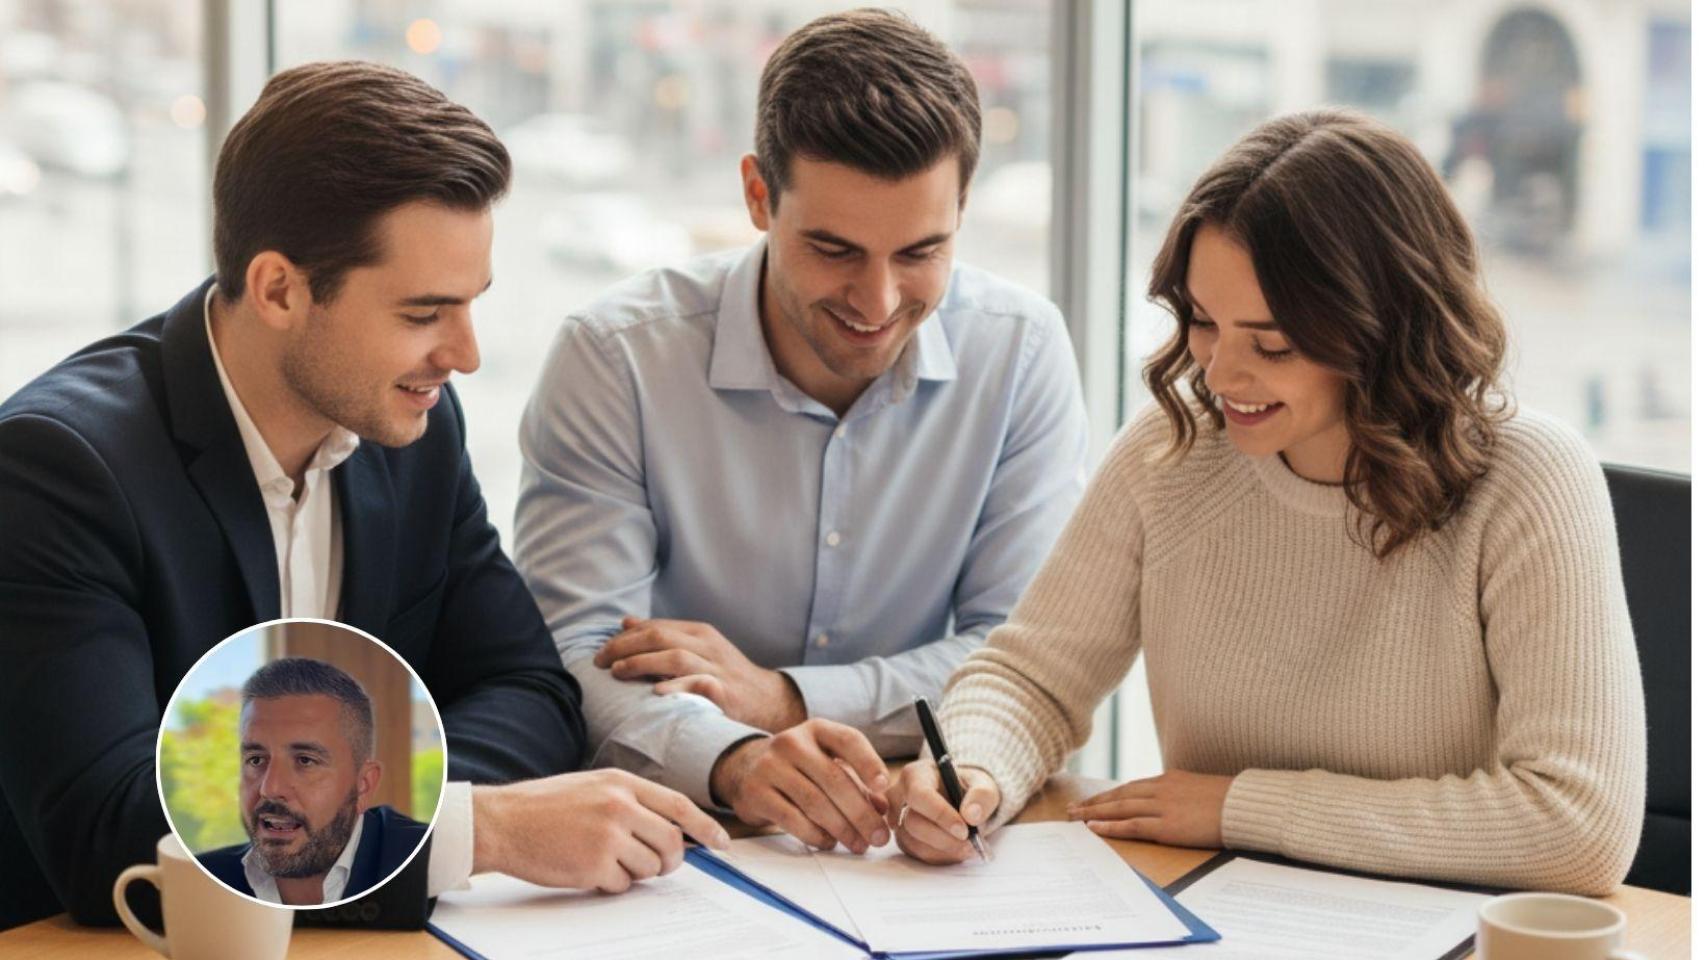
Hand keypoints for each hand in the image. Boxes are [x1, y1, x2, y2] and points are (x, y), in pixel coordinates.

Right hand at [471, 769, 728, 892]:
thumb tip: (670, 829)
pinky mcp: (594, 865)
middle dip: (670, 861)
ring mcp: (608, 836)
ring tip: (606, 861)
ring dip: (636, 872)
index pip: (678, 806)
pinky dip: (611, 884)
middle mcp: (620, 806)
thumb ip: (631, 802)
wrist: (503, 822)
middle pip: (671, 842)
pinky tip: (588, 869)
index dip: (705, 827)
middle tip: (656, 865)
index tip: (722, 843)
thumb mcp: (593, 787)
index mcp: (622, 784)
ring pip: (650, 867)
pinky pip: (622, 884)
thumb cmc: (545, 806)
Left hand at [595, 617, 806, 731]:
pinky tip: (656, 693)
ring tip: (617, 673)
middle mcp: (708, 646)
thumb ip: (663, 636)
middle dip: (624, 648)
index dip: (624, 638)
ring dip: (641, 663)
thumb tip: (625, 622)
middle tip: (599, 663)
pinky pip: (698, 686)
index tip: (601, 653)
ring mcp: (717, 669)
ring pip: (675, 658)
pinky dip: (676, 688)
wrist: (768, 701)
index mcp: (699, 633)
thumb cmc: (725, 676)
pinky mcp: (725, 693)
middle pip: (660, 638)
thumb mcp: (696, 649)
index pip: (655, 627)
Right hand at [710, 719, 891, 853]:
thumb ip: (857, 782)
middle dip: (861, 812)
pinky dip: (815, 835)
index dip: (869, 762)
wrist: (745, 768)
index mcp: (817, 729)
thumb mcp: (827, 763)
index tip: (885, 785)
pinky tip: (829, 842)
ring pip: (815, 802)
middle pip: (834, 779)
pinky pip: (792, 819)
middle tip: (878, 836)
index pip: (848, 740)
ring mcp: (770, 766)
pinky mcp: (755, 793)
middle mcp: (792, 742)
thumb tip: (882, 810)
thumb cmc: (799, 768)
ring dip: (842, 829)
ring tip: (858, 844)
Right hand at [885, 758, 1000, 864]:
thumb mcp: (983, 784)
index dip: (941, 815)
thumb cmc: (969, 788)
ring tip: (968, 847)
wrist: (963, 802)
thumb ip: (981, 795)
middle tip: (971, 844)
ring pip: (914, 843)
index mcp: (916, 774)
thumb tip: (971, 815)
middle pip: (913, 823)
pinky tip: (956, 849)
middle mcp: (900, 795)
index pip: (920, 795)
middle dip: (944, 838)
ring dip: (944, 850)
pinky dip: (940, 856)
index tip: (964, 830)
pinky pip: (917, 854)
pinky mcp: (903, 838)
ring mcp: (897, 819)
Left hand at [1066, 770, 1231, 847]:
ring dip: (1094, 813)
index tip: (1095, 800)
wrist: (1247, 806)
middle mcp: (1161, 789)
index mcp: (1170, 779)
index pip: (1132, 787)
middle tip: (1073, 808)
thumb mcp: (1201, 789)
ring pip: (1119, 808)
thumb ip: (1181, 794)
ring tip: (1076, 818)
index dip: (1110, 794)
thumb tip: (1172, 804)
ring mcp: (1163, 806)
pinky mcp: (1167, 825)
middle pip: (1119, 795)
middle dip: (1094, 802)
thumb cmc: (1230, 801)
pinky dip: (1110, 827)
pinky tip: (1094, 828)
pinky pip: (1132, 825)